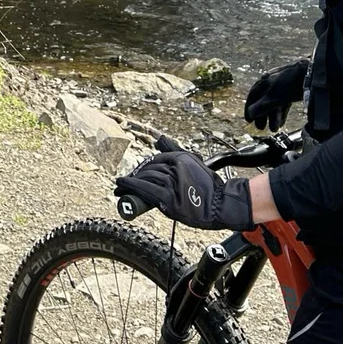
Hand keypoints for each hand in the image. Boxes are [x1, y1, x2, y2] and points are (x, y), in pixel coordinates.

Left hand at [115, 151, 254, 230]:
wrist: (221, 205)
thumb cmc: (210, 188)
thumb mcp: (195, 164)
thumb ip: (175, 152)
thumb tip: (159, 138)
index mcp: (182, 157)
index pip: (157, 159)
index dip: (143, 167)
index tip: (135, 173)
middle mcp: (176, 166)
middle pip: (150, 168)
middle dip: (136, 174)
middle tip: (124, 182)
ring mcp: (172, 182)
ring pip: (146, 178)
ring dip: (131, 182)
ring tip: (121, 187)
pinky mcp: (169, 197)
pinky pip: (146, 189)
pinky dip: (131, 187)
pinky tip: (121, 187)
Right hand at [244, 58, 308, 130]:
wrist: (311, 73)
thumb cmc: (290, 83)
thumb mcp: (274, 97)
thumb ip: (262, 106)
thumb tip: (251, 113)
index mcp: (265, 81)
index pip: (253, 95)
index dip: (250, 108)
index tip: (249, 120)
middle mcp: (272, 82)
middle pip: (264, 101)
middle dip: (262, 115)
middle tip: (261, 128)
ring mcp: (283, 86)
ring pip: (274, 103)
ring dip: (273, 117)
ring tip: (273, 129)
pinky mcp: (293, 89)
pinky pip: (284, 103)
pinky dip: (282, 113)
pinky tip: (282, 122)